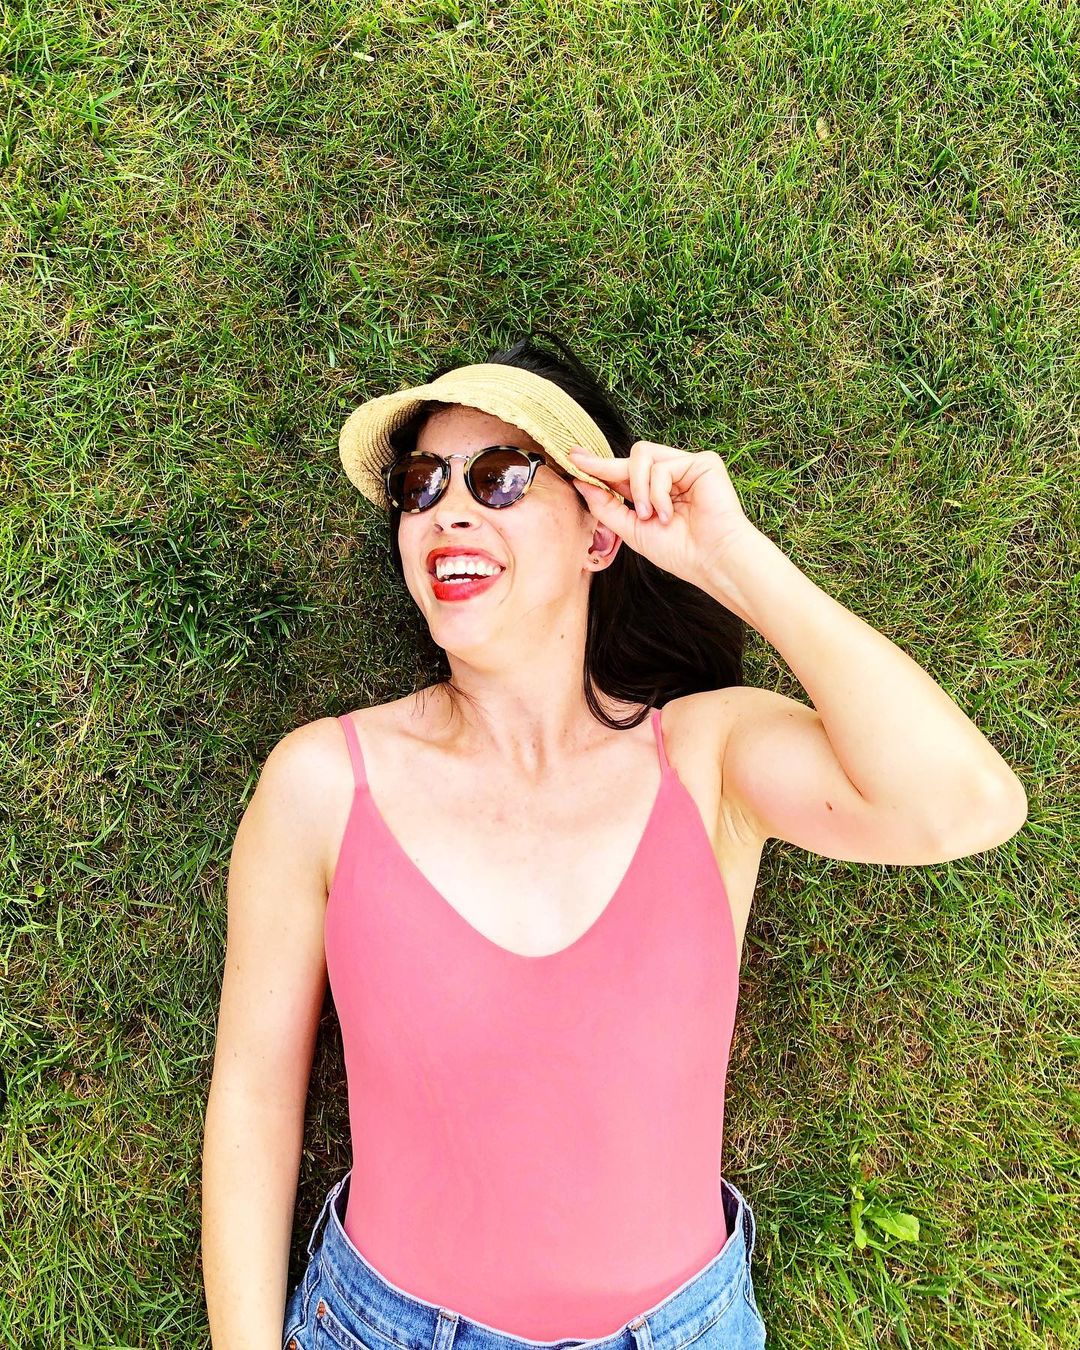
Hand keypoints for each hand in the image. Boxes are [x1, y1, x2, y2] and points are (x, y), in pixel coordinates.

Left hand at [566, 440, 758, 588]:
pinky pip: (662, 465)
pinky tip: (668, 513)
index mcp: (654, 491)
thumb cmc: (678, 551)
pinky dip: (657, 492)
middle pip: (628, 458)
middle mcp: (670, 475)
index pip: (622, 473)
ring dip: (637, 488)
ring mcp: (686, 466)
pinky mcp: (703, 462)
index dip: (597, 465)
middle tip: (582, 467)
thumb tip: (580, 482)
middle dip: (605, 468)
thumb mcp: (631, 529)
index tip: (572, 457)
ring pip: (641, 455)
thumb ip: (606, 506)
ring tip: (648, 515)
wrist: (711, 560)